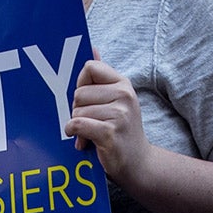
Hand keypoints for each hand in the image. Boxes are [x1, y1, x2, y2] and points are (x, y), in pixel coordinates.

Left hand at [66, 57, 148, 190]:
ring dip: (77, 125)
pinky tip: (81, 140)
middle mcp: (124, 95)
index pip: (89, 67)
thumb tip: (92, 48)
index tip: (85, 98)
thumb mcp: (117, 100)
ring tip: (89, 134)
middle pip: (79, 92)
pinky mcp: (111, 132)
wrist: (138, 163)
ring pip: (77, 111)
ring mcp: (119, 114)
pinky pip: (78, 124)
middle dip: (77, 109)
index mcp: (123, 84)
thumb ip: (102, 76)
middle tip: (89, 121)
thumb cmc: (122, 130)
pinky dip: (74, 133)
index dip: (81, 83)